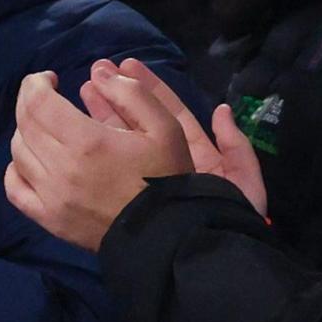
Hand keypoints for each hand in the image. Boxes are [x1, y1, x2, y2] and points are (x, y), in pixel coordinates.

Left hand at [5, 69, 191, 250]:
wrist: (166, 236)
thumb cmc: (166, 178)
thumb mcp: (164, 127)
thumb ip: (131, 94)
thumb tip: (98, 73)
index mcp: (87, 142)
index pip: (38, 102)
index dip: (36, 83)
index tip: (50, 78)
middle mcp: (61, 167)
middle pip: (25, 123)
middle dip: (29, 100)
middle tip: (44, 95)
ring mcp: (50, 196)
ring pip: (18, 151)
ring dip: (25, 131)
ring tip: (44, 126)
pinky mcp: (48, 219)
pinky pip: (14, 188)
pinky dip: (14, 168)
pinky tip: (29, 160)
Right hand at [83, 59, 268, 217]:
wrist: (209, 255)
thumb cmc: (228, 215)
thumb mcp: (242, 179)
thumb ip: (236, 146)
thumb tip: (223, 110)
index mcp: (193, 158)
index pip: (169, 115)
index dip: (150, 89)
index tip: (127, 65)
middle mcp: (165, 165)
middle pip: (139, 124)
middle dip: (117, 97)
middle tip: (95, 72)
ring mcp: (144, 179)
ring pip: (121, 142)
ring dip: (103, 115)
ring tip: (83, 89)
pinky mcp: (125, 196)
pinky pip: (109, 168)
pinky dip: (96, 148)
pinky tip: (78, 131)